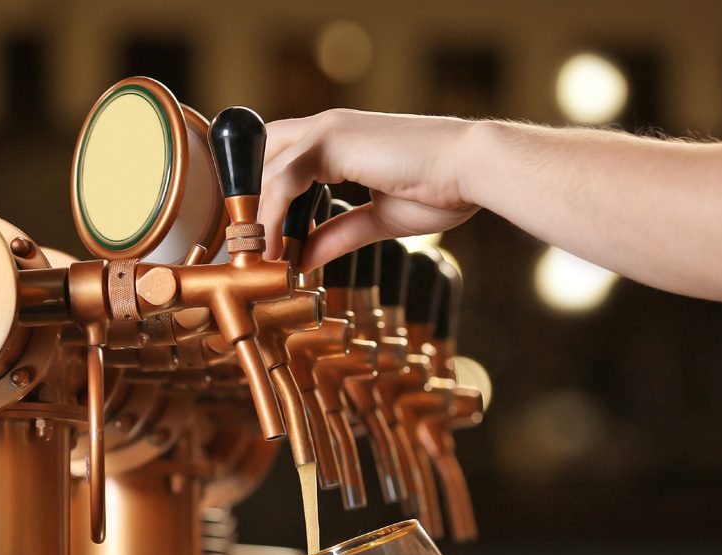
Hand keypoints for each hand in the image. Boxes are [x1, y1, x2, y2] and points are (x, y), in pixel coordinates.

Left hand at [259, 109, 479, 269]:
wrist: (473, 171)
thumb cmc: (440, 189)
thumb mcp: (377, 221)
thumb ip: (338, 235)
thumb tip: (304, 258)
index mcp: (339, 142)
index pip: (281, 161)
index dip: (264, 199)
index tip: (263, 244)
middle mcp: (328, 129)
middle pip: (262, 157)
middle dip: (249, 202)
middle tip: (248, 251)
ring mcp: (329, 130)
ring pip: (267, 168)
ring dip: (255, 215)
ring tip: (255, 258)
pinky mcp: (334, 140)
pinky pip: (283, 178)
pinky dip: (271, 215)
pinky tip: (273, 249)